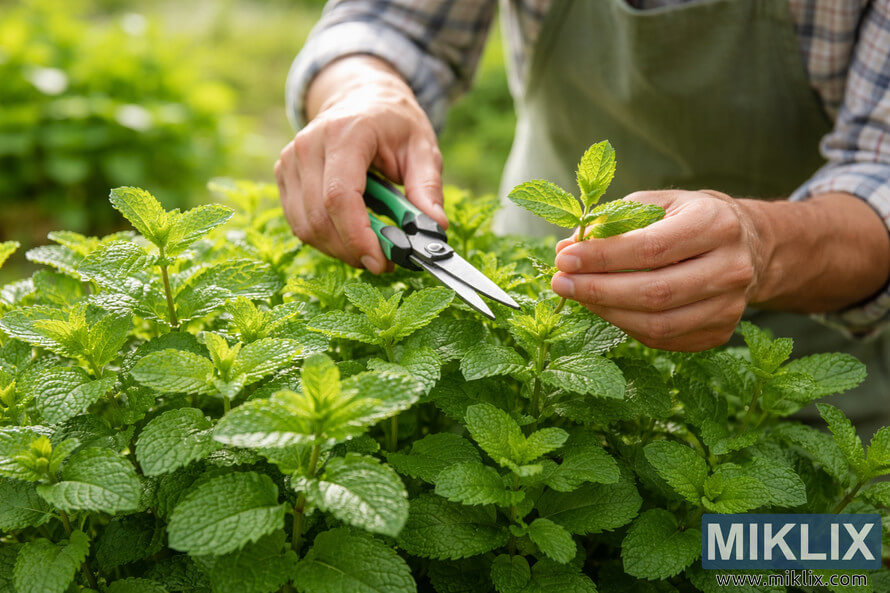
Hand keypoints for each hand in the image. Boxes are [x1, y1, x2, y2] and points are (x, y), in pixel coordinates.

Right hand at [274, 56, 446, 273]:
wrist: (361, 98)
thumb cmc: (394, 124)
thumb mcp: (423, 147)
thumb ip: (428, 187)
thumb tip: (435, 227)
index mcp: (346, 133)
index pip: (339, 196)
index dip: (357, 236)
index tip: (380, 262)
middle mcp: (309, 144)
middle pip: (320, 217)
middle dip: (353, 249)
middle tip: (385, 262)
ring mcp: (291, 160)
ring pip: (306, 226)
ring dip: (339, 249)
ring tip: (370, 246)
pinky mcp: (284, 175)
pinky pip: (299, 223)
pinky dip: (325, 239)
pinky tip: (350, 233)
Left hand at [551, 190, 767, 350]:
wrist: (745, 245)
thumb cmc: (688, 219)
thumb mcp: (656, 204)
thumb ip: (612, 222)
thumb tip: (565, 248)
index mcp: (716, 224)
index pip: (651, 248)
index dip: (602, 257)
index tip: (564, 258)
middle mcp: (731, 268)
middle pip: (654, 292)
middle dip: (598, 290)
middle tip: (560, 283)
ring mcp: (729, 306)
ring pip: (658, 323)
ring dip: (607, 312)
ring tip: (576, 296)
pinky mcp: (719, 333)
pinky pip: (663, 339)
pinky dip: (626, 326)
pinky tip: (604, 309)